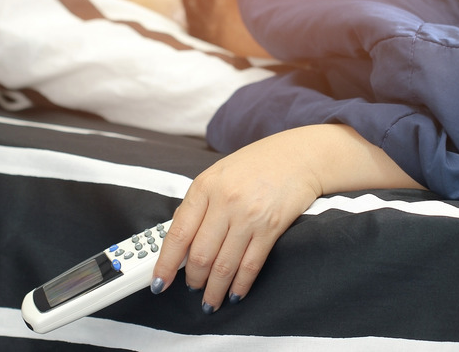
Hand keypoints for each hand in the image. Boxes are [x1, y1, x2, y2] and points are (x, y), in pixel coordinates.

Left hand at [150, 124, 423, 313]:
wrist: (299, 156)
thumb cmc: (256, 165)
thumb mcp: (217, 175)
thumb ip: (198, 205)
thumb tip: (180, 244)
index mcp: (204, 186)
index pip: (178, 233)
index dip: (166, 263)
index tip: (158, 283)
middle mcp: (225, 201)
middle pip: (200, 254)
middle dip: (192, 279)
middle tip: (190, 288)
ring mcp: (249, 216)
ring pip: (224, 265)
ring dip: (214, 290)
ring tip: (210, 301)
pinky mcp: (271, 227)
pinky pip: (250, 265)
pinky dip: (240, 285)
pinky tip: (234, 294)